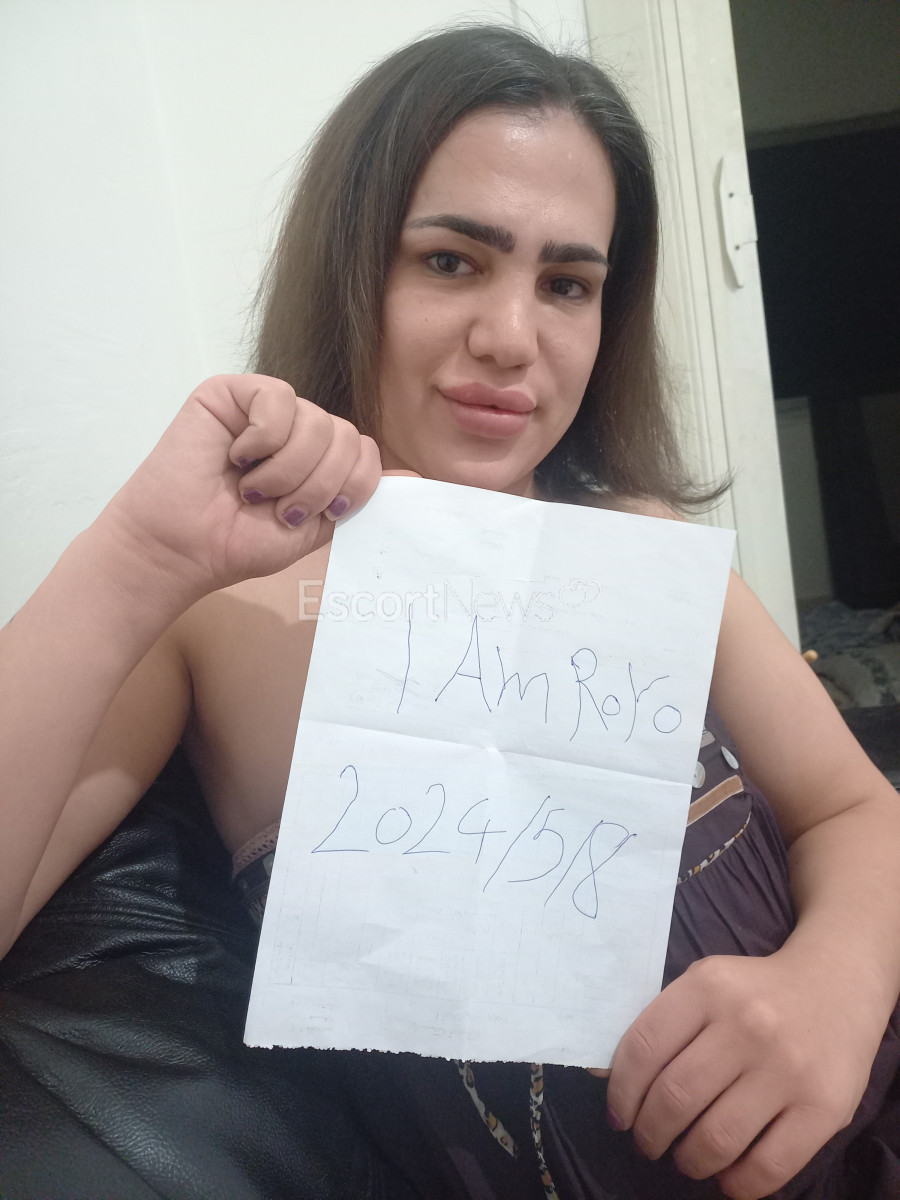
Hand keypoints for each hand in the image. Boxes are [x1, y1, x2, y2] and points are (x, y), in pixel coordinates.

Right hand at [100, 374, 380, 596]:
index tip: (321, 514)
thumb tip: (413, 478)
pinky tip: (237, 456)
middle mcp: (297, 429)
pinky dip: (262, 439)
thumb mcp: (315, 526)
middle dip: (318, 484)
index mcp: (319, 459)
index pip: (365, 452)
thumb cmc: (238, 541)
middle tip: (277, 507)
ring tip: (252, 490)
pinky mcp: (232, 392)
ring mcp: (266, 409)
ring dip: (286, 470)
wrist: (184, 547)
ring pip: (316, 421)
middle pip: (347, 436)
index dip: (352, 485)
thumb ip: (355, 497)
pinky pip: (277, 401)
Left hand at [603, 951, 879, 1198]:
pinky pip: (769, 1165)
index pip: (644, 1048)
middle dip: (650, 1133)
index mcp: (708, 987)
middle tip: (649, 1143)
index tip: (619, 1116)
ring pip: (717, 1137)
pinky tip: (727, 1175)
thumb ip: (663, 1024)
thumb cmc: (754, 991)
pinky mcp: (824, 1107)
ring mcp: (787, 1067)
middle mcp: (747, 1024)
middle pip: (675, 1098)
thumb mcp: (704, 984)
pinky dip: (738, 1183)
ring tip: (686, 1159)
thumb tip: (609, 1080)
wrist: (836, 983)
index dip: (621, 1093)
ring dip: (689, 1161)